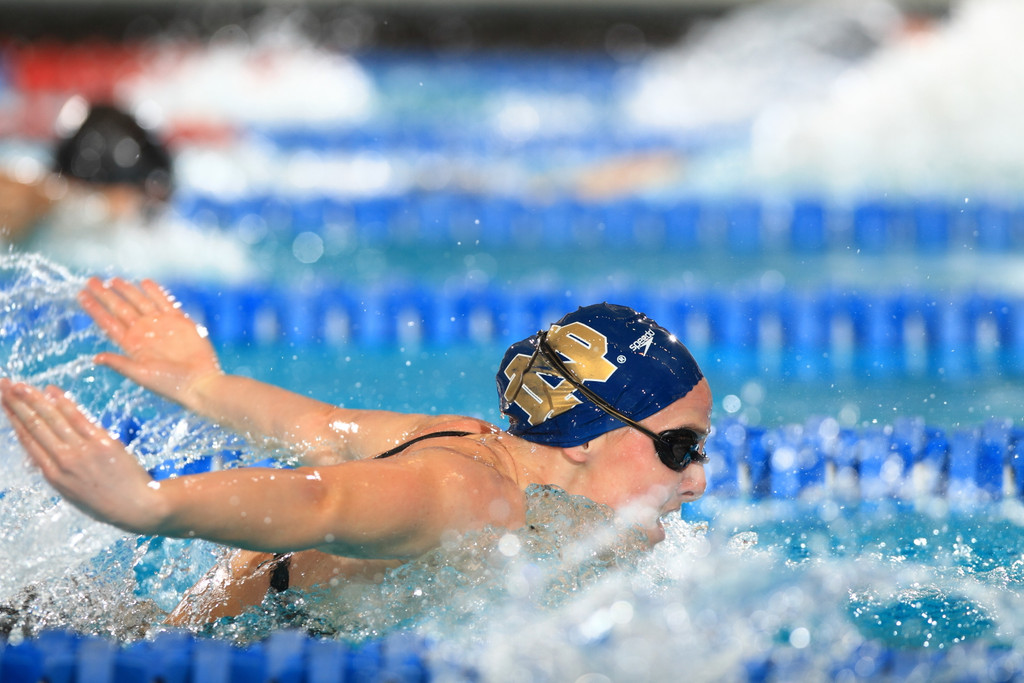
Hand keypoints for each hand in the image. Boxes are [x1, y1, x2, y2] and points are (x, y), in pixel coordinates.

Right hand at [0, 379, 164, 533]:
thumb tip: (43, 455)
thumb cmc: (108, 502)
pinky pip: (78, 418)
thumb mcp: (73, 493)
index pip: (28, 440)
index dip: (14, 420)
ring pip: (51, 419)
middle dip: (15, 404)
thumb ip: (58, 472)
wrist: (138, 507)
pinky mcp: (102, 443)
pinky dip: (63, 403)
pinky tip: (51, 390)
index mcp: (53, 475)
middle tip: (2, 385)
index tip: (5, 404)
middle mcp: (63, 461)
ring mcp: (82, 451)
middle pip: (34, 426)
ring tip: (17, 384)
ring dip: (32, 398)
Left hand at [79, 277, 222, 408]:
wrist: (199, 383)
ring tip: (113, 279)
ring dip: (126, 290)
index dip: (95, 309)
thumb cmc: (170, 384)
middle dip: (105, 294)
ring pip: (139, 302)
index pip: (108, 322)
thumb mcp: (142, 375)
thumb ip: (120, 364)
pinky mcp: (180, 322)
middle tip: (91, 280)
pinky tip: (145, 283)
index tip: (81, 296)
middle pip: (120, 308)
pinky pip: (165, 302)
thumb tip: (95, 358)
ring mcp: (161, 325)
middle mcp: (144, 332)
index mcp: (132, 345)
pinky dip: (156, 292)